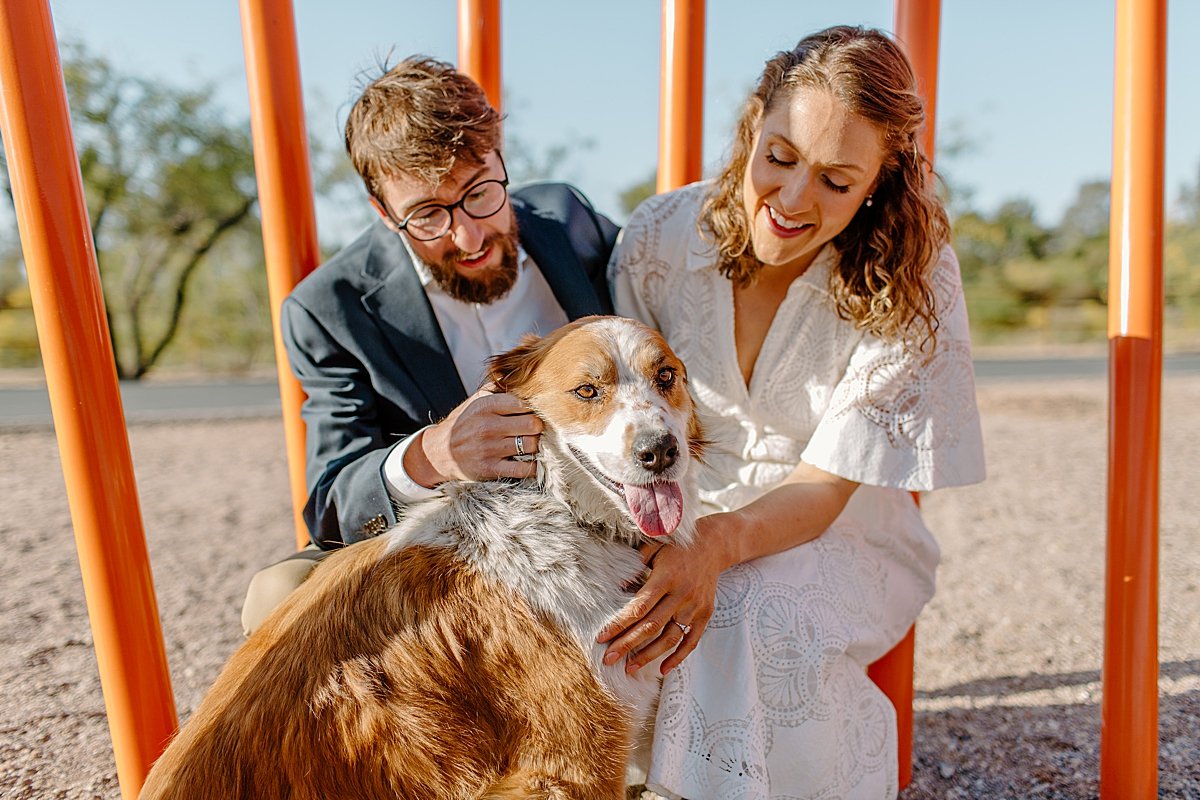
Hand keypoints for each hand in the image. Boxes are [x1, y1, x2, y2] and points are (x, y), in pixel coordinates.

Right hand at [408, 387, 543, 485]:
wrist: (439, 451)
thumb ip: (497, 387)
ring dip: (536, 446)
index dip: (534, 408)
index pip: (524, 403)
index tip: (534, 412)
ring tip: (532, 444)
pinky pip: (524, 469)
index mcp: (486, 406)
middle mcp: (488, 426)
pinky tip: (531, 462)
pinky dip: (533, 467)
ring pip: (531, 446)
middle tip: (535, 429)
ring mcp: (489, 449)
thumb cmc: (464, 423)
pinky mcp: (490, 469)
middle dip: (538, 427)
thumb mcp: (475, 401)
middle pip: (532, 424)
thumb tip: (520, 374)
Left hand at [596, 515, 733, 674]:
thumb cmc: (675, 548)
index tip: (601, 638)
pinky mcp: (705, 615)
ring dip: (649, 656)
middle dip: (628, 645)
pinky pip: (691, 641)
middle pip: (652, 626)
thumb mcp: (652, 548)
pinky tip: (662, 669)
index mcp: (666, 578)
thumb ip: (634, 566)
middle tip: (609, 659)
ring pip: (670, 638)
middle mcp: (681, 595)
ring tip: (630, 668)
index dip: (619, 624)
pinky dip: (678, 657)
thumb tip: (615, 587)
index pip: (639, 607)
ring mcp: (695, 607)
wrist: (712, 545)